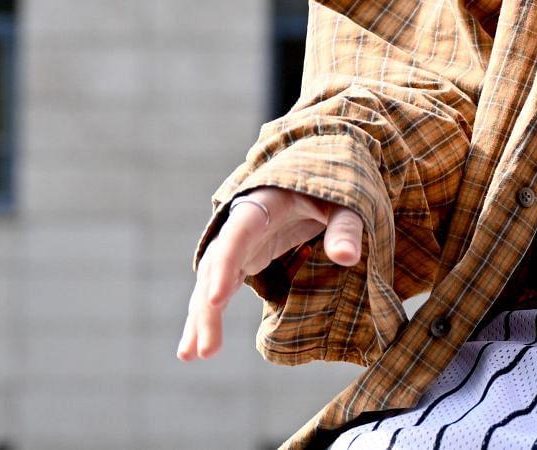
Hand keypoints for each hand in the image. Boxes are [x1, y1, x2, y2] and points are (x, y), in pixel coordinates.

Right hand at [176, 187, 363, 360]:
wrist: (319, 180)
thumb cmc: (332, 190)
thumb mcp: (345, 202)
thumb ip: (344, 227)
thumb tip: (347, 257)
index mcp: (262, 205)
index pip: (237, 236)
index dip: (225, 265)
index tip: (216, 299)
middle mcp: (242, 226)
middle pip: (217, 265)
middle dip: (207, 307)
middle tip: (203, 350)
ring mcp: (241, 244)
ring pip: (212, 281)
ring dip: (201, 317)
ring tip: (189, 356)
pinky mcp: (246, 259)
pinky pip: (221, 287)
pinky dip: (210, 313)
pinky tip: (200, 344)